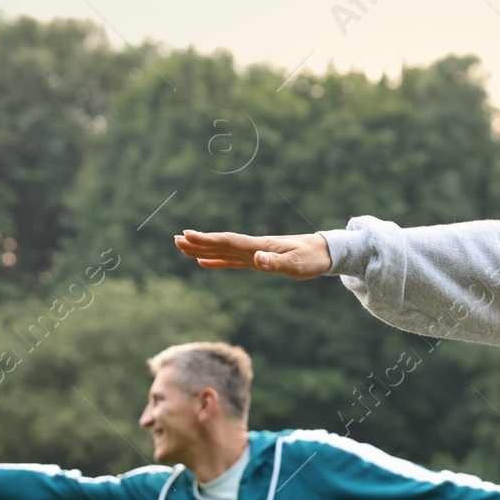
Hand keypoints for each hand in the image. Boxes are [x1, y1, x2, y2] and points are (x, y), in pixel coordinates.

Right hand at [174, 230, 331, 279]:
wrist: (324, 252)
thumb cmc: (312, 258)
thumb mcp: (296, 264)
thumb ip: (275, 262)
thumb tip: (257, 259)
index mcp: (259, 246)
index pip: (228, 241)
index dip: (207, 239)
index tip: (187, 235)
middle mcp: (253, 247)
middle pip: (221, 244)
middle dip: (198, 242)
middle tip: (175, 239)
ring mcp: (254, 253)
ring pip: (223, 250)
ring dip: (203, 249)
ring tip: (182, 247)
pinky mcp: (258, 260)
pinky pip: (232, 260)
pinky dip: (217, 260)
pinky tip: (204, 261)